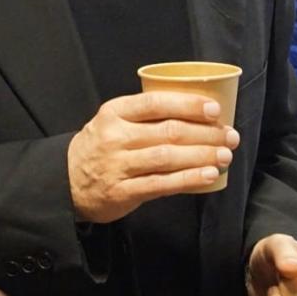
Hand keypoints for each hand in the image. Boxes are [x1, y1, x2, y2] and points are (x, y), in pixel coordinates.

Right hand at [68, 92, 238, 223]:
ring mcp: (119, 166)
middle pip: (169, 131)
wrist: (65, 181)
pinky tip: (208, 176)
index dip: (188, 105)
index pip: (156, 103)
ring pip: (168, 158)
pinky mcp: (123, 192)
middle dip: (206, 133)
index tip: (214, 110)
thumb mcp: (113, 121)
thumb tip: (196, 113)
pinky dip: (188, 180)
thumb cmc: (100, 147)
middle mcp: (116, 137)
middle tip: (230, 135)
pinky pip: (162, 185)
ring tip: (224, 155)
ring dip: (202, 156)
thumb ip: (144, 115)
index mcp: (115, 112)